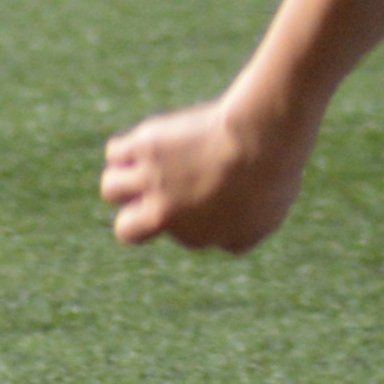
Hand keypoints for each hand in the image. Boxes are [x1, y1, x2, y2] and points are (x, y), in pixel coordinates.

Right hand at [99, 94, 308, 250]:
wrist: (261, 138)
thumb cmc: (272, 175)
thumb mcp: (265, 219)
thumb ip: (238, 238)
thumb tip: (222, 245)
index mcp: (192, 236)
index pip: (174, 233)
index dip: (187, 216)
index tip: (207, 194)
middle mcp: (163, 213)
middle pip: (126, 229)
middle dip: (136, 215)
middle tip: (156, 194)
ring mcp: (151, 180)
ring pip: (111, 187)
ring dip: (125, 178)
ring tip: (146, 164)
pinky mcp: (143, 148)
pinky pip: (116, 151)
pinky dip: (125, 149)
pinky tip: (148, 141)